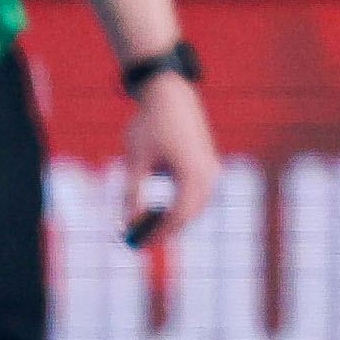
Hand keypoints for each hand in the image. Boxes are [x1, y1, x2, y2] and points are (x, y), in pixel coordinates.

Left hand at [122, 67, 218, 248]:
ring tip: (145, 227)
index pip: (177, 216)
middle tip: (140, 242)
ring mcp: (212, 170)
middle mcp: (209, 175)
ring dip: (172, 219)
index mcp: (192, 174)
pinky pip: (196, 194)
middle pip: (189, 215)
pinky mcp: (209, 165)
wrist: (170, 95)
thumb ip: (133, 194)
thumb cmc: (150, 125)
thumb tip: (127, 223)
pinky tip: (158, 210)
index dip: (157, 233)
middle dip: (165, 230)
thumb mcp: (136, 161)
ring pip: (194, 206)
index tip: (137, 244)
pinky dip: (179, 205)